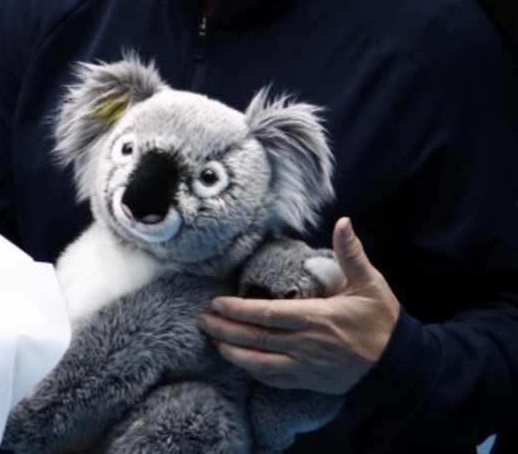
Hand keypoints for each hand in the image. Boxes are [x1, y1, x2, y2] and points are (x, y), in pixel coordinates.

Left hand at [197, 217, 399, 394]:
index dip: (239, 310)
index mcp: (318, 318)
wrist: (401, 364)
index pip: (269, 314)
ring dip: (233, 352)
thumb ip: (351, 254)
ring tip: (212, 339)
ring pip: (261, 362)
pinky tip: (239, 362)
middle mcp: (308, 344)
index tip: (217, 302)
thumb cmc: (382, 321)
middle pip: (257, 338)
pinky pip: (275, 379)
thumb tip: (344, 221)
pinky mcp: (310, 382)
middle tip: (201, 320)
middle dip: (225, 329)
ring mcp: (307, 367)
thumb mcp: (370, 284)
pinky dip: (254, 371)